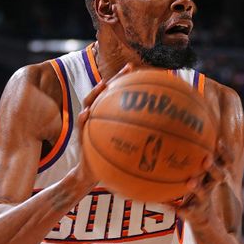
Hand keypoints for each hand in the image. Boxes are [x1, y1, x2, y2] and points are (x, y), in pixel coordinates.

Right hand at [75, 63, 134, 185]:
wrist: (91, 174)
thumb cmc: (111, 162)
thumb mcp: (126, 151)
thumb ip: (136, 141)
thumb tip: (163, 140)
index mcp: (108, 116)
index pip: (118, 96)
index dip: (128, 82)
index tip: (142, 71)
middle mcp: (97, 116)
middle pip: (105, 93)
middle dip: (116, 79)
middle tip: (128, 69)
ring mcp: (87, 123)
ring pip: (89, 103)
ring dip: (95, 93)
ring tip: (103, 85)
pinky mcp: (80, 134)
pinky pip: (80, 124)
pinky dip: (83, 118)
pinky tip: (87, 113)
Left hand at [174, 140, 233, 228]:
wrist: (203, 220)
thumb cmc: (197, 190)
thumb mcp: (197, 175)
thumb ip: (190, 158)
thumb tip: (173, 131)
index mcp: (213, 176)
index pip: (224, 162)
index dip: (224, 152)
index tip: (219, 141)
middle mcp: (212, 187)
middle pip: (218, 176)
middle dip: (213, 167)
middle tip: (207, 159)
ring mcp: (204, 201)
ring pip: (203, 193)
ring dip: (198, 187)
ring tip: (191, 182)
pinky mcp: (195, 214)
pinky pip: (187, 211)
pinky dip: (180, 208)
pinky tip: (173, 207)